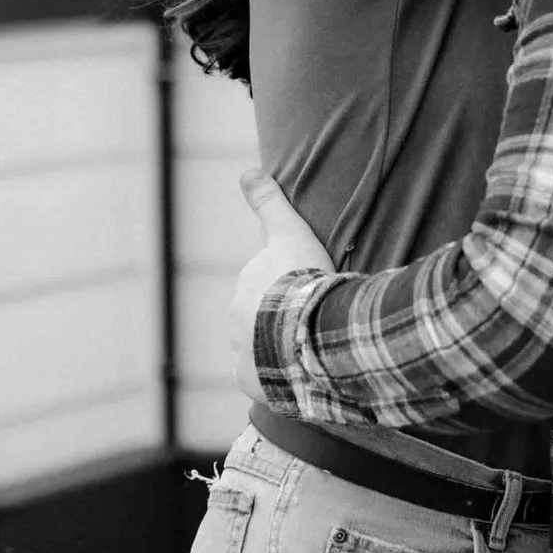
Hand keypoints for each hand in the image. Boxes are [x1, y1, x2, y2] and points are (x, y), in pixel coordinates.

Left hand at [229, 171, 334, 403]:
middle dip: (285, 319)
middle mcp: (235, 319)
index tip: (313, 292)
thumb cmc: (304, 280)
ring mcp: (241, 353)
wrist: (308, 331)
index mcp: (246, 284)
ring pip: (264, 349)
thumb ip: (269, 202)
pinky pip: (265, 381)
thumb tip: (247, 170)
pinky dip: (279, 378)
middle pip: (264, 317)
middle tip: (317, 320)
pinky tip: (301, 374)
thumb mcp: (290, 232)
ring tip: (313, 350)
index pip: (268, 286)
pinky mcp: (250, 382)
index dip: (293, 288)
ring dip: (283, 349)